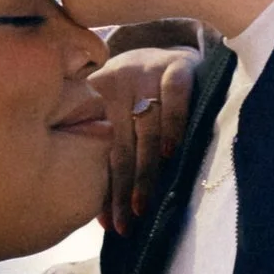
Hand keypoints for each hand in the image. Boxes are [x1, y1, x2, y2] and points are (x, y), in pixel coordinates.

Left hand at [86, 48, 200, 229]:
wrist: (173, 47)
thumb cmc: (141, 92)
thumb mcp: (116, 109)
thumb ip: (108, 151)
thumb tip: (105, 218)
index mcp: (97, 99)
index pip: (101, 151)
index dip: (106, 189)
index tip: (110, 224)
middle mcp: (119, 85)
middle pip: (120, 145)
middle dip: (122, 189)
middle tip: (125, 225)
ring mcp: (147, 75)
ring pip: (146, 129)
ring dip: (145, 170)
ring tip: (142, 205)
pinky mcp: (176, 67)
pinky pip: (175, 98)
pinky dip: (173, 126)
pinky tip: (171, 155)